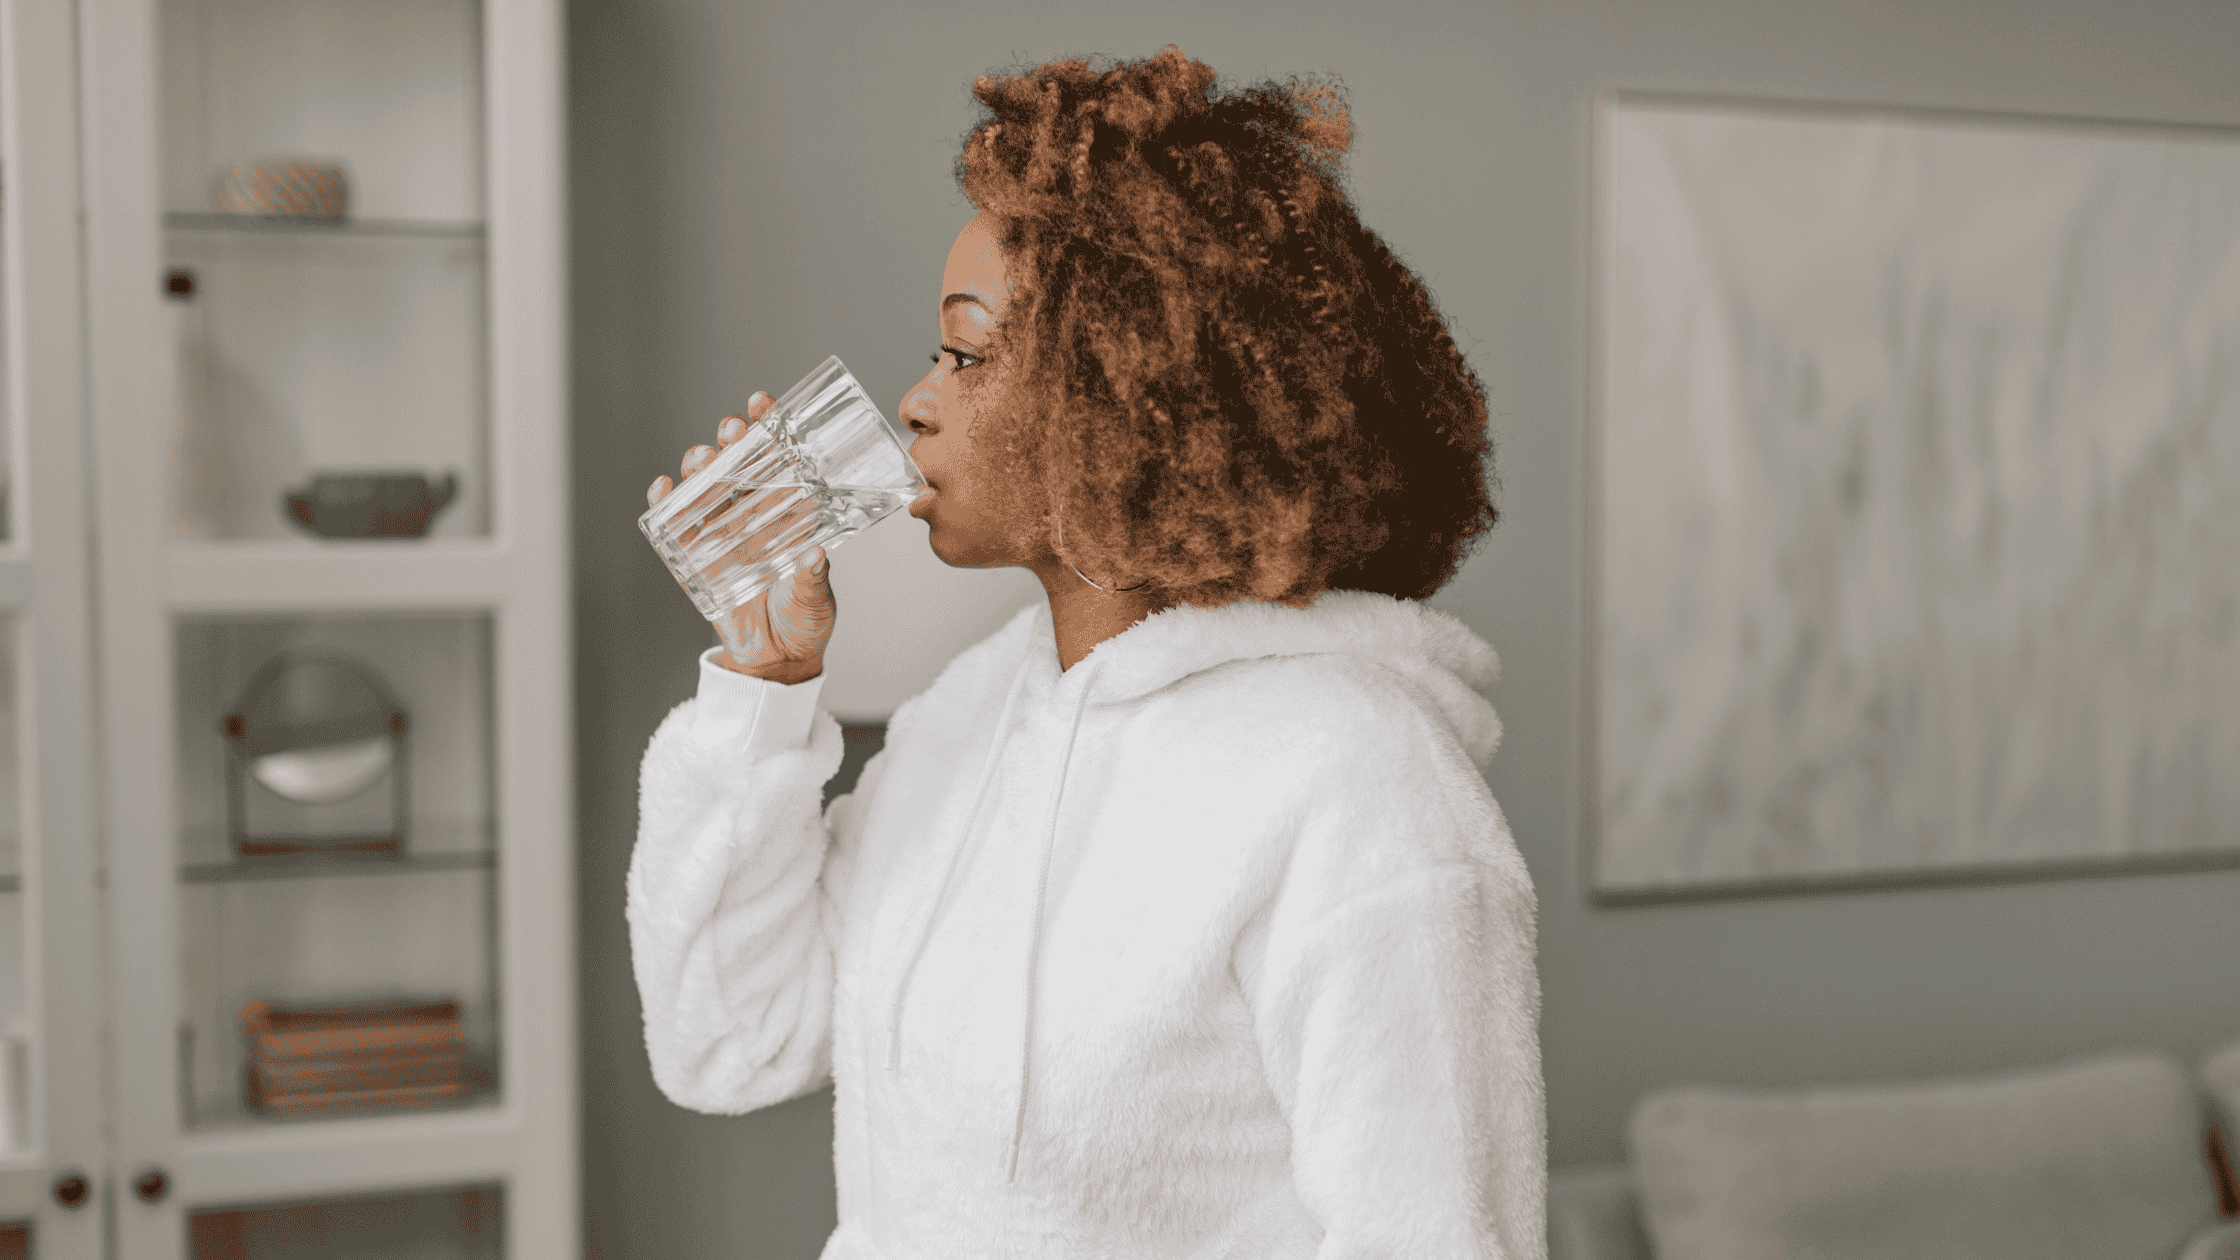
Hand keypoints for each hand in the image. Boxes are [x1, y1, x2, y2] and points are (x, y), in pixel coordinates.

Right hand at [647, 392, 835, 683]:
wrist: (777, 663)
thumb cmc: (805, 624)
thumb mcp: (816, 599)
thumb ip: (813, 578)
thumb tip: (816, 555)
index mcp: (788, 516)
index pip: (778, 462)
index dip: (768, 428)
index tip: (762, 403)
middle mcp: (754, 518)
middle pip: (737, 466)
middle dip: (731, 440)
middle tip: (732, 429)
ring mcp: (722, 536)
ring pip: (705, 489)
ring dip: (700, 467)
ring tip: (701, 459)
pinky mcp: (696, 560)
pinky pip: (675, 527)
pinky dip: (665, 504)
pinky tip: (663, 488)